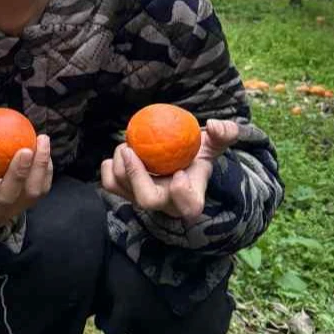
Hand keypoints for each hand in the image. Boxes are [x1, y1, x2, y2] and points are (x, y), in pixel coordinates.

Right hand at [0, 134, 52, 227]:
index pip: (8, 192)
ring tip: (42, 139)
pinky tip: (42, 146)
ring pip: (42, 187)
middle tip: (40, 139)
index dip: (18, 172)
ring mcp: (25, 205)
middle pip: (32, 190)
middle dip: (39, 164)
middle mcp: (12, 209)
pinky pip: (45, 182)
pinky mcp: (33, 199)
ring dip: (45, 162)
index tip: (25, 150)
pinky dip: (47, 164)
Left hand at [99, 118, 239, 223]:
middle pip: (147, 200)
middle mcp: (165, 204)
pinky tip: (120, 153)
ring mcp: (143, 199)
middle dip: (135, 175)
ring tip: (128, 145)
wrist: (177, 160)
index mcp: (191, 197)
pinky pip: (110, 184)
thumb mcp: (214, 143)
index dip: (182, 195)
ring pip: (123, 189)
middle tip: (130, 149)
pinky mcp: (125, 192)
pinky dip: (109, 168)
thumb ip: (224, 133)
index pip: (189, 207)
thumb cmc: (197, 153)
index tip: (180, 173)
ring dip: (120, 164)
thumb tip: (215, 125)